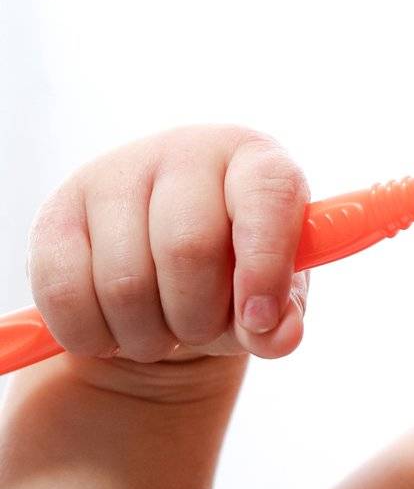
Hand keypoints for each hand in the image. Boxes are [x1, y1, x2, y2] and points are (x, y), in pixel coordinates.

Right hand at [25, 124, 311, 371]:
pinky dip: (92, 337)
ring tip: (159, 329)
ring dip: (146, 336)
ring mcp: (115, 173)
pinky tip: (112, 328)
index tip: (258, 318)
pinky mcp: (56, 212)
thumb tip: (279, 334)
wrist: (158, 271)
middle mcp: (185, 151)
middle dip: (197, 317)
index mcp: (253, 159)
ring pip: (125, 282)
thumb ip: (281, 317)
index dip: (266, 262)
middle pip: (189, 248)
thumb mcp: (268, 297)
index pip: (267, 193)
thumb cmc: (230, 276)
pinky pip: (65, 294)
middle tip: (197, 329)